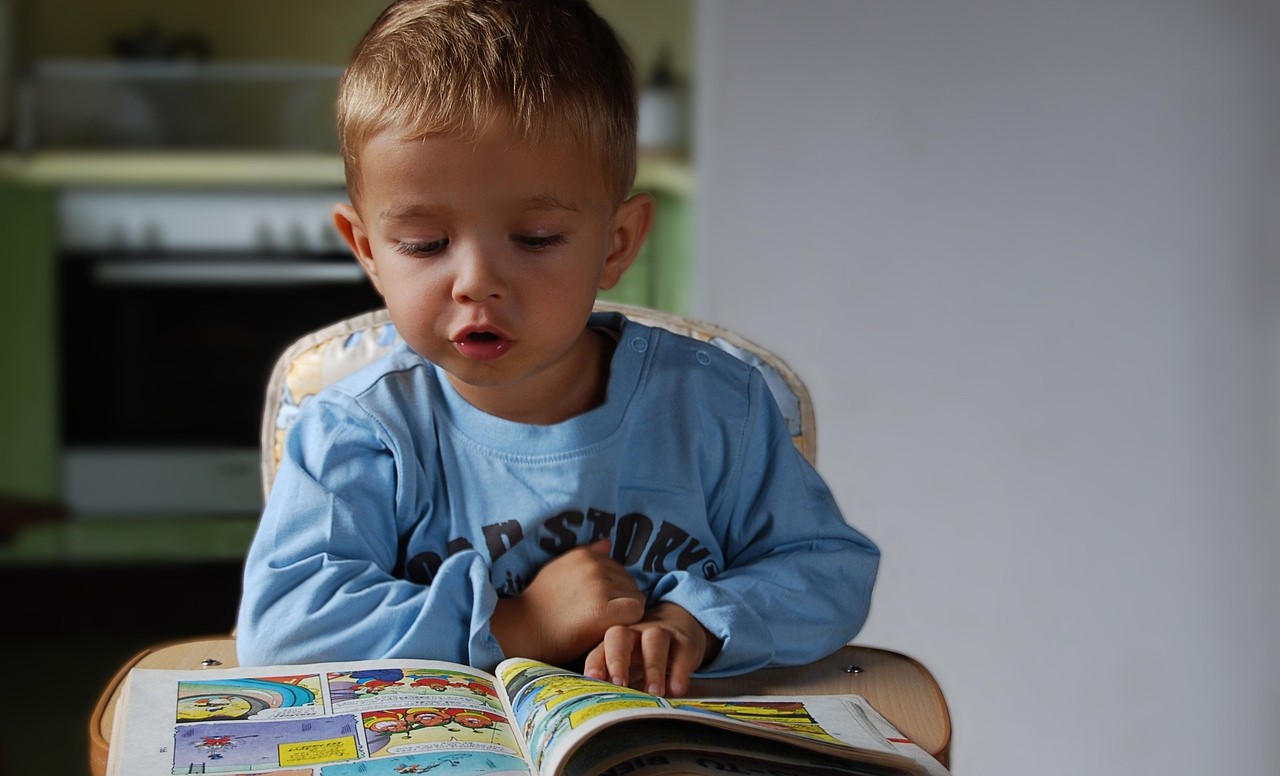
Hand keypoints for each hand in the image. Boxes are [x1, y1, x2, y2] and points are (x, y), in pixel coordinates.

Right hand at [490, 539, 644, 664]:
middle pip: (630, 583)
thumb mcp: (557, 569)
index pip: (619, 570)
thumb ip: (586, 556)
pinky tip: (609, 628)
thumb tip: (608, 541)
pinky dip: (628, 622)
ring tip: (601, 623)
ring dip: (625, 613)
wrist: (524, 631)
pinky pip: (636, 611)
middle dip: (620, 600)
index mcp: (584, 554)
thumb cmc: (540, 604)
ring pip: (636, 597)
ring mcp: (599, 586)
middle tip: (598, 617)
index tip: (594, 604)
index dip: (612, 590)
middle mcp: (593, 566)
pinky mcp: (603, 609)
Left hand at [582, 602, 720, 697]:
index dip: (596, 663)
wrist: (679, 631)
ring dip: (653, 667)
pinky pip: (682, 651)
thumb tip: (600, 711)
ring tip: (655, 692)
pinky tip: (677, 689)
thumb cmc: (643, 656)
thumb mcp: (627, 667)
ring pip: (654, 641)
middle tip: (619, 684)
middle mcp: (634, 634)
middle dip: (617, 660)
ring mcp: (660, 633)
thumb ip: (613, 683)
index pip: (600, 649)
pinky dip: (679, 671)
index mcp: (614, 642)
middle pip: (619, 636)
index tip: (593, 679)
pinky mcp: (684, 641)